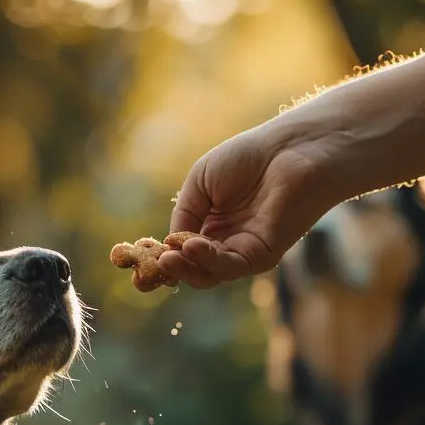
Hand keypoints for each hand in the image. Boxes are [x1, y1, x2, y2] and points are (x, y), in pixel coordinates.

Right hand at [160, 125, 337, 288]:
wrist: (291, 150)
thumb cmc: (249, 157)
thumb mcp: (200, 182)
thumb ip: (183, 215)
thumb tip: (167, 247)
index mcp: (209, 224)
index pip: (179, 251)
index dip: (157, 259)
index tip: (132, 265)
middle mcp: (225, 241)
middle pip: (190, 269)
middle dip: (167, 271)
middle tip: (145, 273)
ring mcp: (243, 251)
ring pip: (207, 274)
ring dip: (185, 268)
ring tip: (168, 257)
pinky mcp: (262, 255)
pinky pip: (229, 266)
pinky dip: (208, 260)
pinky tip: (193, 246)